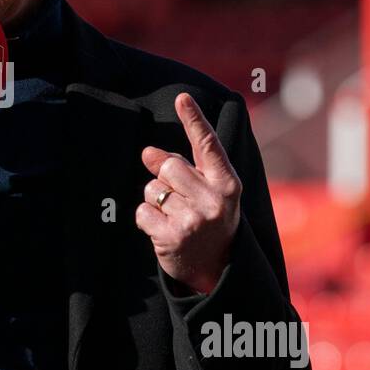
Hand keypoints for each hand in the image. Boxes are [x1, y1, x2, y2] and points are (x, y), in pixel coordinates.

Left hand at [136, 92, 241, 294]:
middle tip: (180, 201)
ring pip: (152, 189)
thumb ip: (182, 168)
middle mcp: (214, 200)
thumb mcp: (206, 192)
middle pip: (170, 167)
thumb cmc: (210, 221)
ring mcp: (193, 220)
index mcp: (228, 184)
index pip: (208, 146)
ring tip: (174, 218)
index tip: (182, 98)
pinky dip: (146, 220)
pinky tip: (163, 231)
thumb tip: (147, 151)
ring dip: (155, 201)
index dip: (194, 120)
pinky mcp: (171, 237)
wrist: (215, 270)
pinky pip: (142, 211)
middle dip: (166, 179)